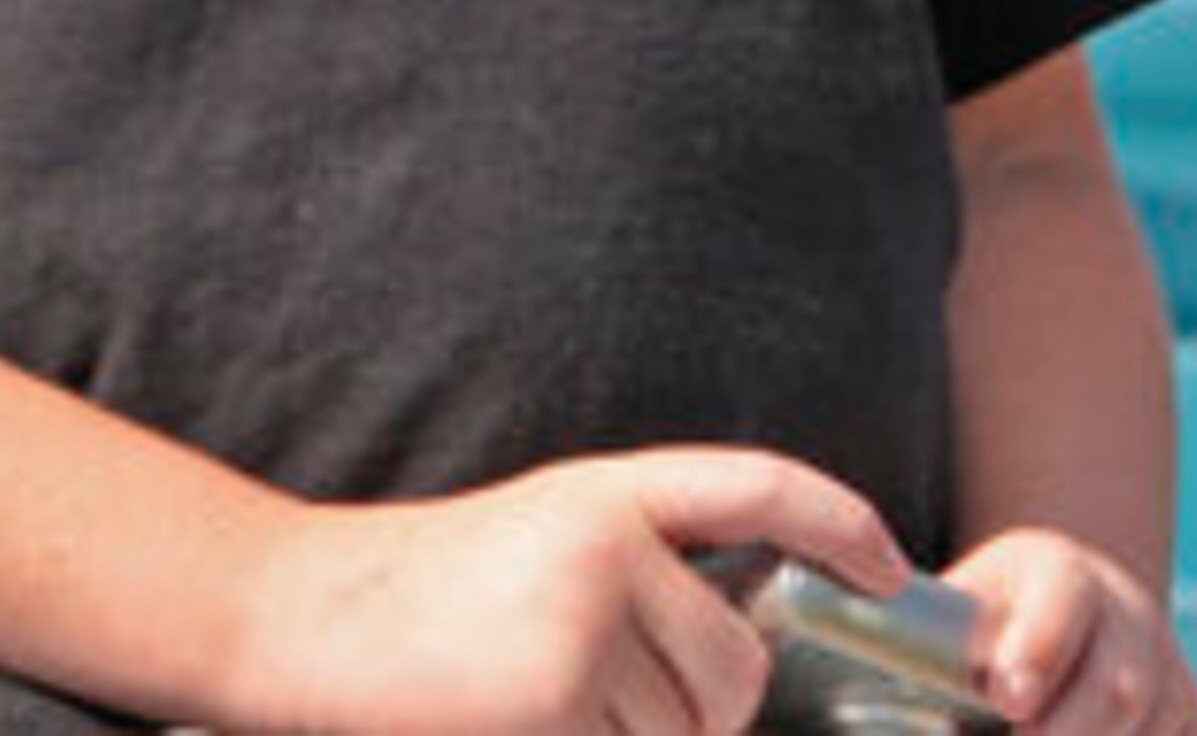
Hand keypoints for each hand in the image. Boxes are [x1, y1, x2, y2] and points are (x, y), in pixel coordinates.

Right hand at [220, 448, 906, 735]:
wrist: (302, 613)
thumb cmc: (422, 596)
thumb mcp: (539, 542)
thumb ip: (637, 576)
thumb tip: (741, 663)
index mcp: (605, 490)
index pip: (758, 486)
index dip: (841, 522)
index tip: (894, 566)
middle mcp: (606, 542)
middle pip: (735, 665)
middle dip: (704, 712)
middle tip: (612, 709)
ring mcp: (581, 617)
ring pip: (688, 731)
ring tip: (537, 706)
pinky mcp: (555, 695)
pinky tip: (520, 725)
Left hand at [941, 530, 1196, 733]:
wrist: (1072, 620)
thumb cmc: (994, 623)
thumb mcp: (963, 608)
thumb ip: (940, 635)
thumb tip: (911, 655)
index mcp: (1062, 570)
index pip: (1064, 600)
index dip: (1039, 650)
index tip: (1006, 698)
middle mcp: (1130, 613)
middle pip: (1117, 684)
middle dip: (1067, 730)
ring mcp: (1172, 668)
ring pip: (1150, 726)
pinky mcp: (1196, 717)